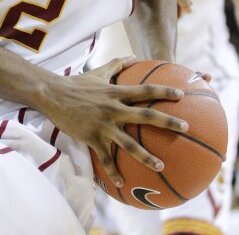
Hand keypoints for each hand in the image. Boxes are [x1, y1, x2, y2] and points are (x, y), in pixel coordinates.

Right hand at [41, 56, 188, 187]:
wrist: (53, 95)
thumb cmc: (77, 84)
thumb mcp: (99, 71)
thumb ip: (117, 64)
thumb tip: (134, 56)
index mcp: (117, 92)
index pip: (145, 90)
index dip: (164, 91)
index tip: (182, 95)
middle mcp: (114, 108)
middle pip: (146, 115)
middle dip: (167, 121)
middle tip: (186, 126)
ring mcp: (103, 125)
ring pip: (129, 143)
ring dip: (146, 156)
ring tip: (161, 165)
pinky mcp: (92, 138)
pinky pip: (105, 158)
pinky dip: (113, 171)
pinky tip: (122, 183)